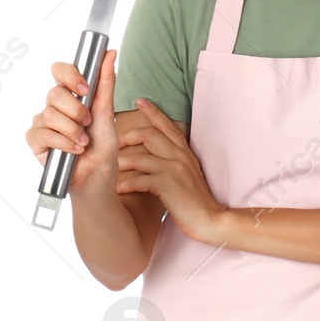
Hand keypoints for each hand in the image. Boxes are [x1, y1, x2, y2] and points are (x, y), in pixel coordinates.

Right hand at [25, 51, 118, 192]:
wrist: (98, 174)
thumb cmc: (103, 144)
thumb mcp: (107, 111)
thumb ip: (106, 82)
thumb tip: (111, 53)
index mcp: (72, 95)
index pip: (60, 71)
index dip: (70, 76)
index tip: (85, 89)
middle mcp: (54, 106)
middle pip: (54, 93)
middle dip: (76, 111)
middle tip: (88, 124)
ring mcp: (43, 122)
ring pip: (49, 114)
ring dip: (72, 130)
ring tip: (84, 142)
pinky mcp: (35, 139)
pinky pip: (42, 133)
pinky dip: (63, 143)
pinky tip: (73, 150)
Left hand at [116, 98, 227, 242]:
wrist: (209, 219)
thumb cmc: (194, 200)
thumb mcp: (186, 174)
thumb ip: (172, 161)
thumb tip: (151, 155)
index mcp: (185, 152)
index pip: (168, 126)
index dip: (154, 112)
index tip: (140, 100)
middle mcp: (180, 157)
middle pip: (149, 135)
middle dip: (127, 137)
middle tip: (113, 143)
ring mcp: (175, 170)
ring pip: (140, 157)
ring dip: (121, 164)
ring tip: (110, 170)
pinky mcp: (168, 185)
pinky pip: (139, 179)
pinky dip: (126, 184)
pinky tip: (119, 190)